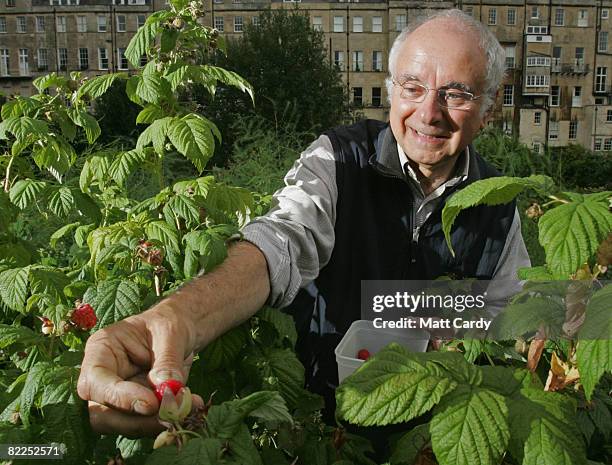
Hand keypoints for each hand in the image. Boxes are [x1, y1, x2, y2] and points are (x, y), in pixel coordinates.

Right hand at [77, 303, 201, 436]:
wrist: (180, 332)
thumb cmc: (169, 323)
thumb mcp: (171, 333)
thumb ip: (167, 360)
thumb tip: (167, 389)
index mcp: (101, 349)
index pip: (94, 382)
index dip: (118, 397)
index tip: (150, 403)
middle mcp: (102, 377)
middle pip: (102, 414)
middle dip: (136, 420)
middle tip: (171, 415)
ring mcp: (116, 397)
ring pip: (122, 425)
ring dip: (155, 423)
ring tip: (187, 408)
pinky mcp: (134, 410)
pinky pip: (144, 424)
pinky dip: (167, 421)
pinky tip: (191, 407)